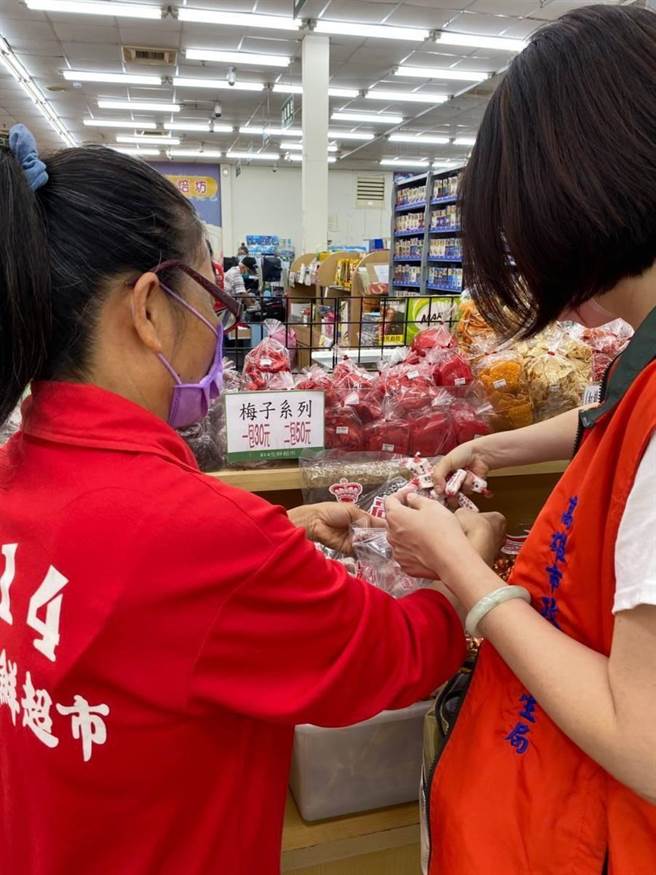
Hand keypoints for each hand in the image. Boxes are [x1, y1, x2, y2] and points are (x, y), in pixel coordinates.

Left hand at [287, 502, 384, 554]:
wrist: (315, 522)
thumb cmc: (332, 511)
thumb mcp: (352, 510)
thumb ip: (365, 519)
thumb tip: (374, 529)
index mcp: (362, 518)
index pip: (378, 523)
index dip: (386, 527)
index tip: (396, 530)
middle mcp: (361, 530)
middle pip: (375, 536)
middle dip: (382, 539)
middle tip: (392, 542)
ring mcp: (355, 540)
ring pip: (369, 545)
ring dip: (375, 546)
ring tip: (385, 548)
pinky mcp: (349, 550)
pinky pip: (360, 552)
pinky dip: (366, 553)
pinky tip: (374, 552)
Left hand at [385, 491, 505, 580]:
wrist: (451, 559)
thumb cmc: (442, 530)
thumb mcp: (432, 506)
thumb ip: (417, 499)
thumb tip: (410, 498)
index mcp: (395, 516)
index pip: (390, 500)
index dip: (400, 494)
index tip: (410, 494)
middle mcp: (391, 534)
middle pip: (392, 519)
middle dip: (403, 513)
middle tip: (418, 511)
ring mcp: (397, 551)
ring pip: (398, 537)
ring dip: (406, 531)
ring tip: (424, 530)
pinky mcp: (405, 565)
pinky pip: (405, 552)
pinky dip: (411, 548)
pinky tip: (425, 546)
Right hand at [432, 440, 494, 495]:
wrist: (481, 453)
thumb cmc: (463, 453)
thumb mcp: (446, 462)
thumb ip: (437, 476)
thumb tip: (437, 491)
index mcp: (441, 474)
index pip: (434, 487)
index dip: (436, 492)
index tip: (438, 494)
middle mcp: (449, 480)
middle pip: (445, 494)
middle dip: (449, 493)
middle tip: (451, 492)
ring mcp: (459, 485)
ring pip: (457, 495)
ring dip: (461, 486)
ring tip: (465, 475)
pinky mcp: (470, 487)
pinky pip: (467, 492)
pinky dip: (470, 484)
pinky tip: (471, 476)